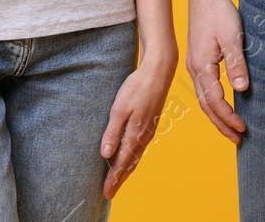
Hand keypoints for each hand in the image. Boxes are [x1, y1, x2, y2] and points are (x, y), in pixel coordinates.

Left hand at [100, 53, 175, 198]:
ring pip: (136, 156)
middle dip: (119, 179)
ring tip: (117, 181)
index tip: (105, 192)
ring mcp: (149, 130)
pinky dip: (133, 158)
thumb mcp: (119, 108)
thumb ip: (113, 132)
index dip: (113, 178)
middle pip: (130, 163)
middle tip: (109, 193)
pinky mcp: (150, 123)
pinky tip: (129, 158)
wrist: (159, 71)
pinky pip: (140, 147)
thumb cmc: (137, 86)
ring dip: (126, 170)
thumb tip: (105, 154)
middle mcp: (144, 136)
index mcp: (135, 133)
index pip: (122, 162)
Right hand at [184, 0, 247, 144]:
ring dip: (216, 116)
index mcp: (201, 65)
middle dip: (221, 124)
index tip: (243, 128)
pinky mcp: (197, 60)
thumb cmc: (219, 12)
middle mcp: (194, 68)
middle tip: (238, 139)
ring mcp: (194, 65)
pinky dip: (212, 103)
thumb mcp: (232, 37)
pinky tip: (222, 105)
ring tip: (230, 129)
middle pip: (205, 105)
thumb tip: (241, 90)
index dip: (228, 116)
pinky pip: (203, 89)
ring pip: (203, 99)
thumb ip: (236, 63)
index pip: (215, 100)